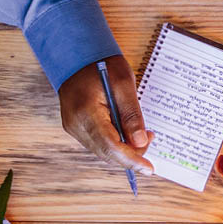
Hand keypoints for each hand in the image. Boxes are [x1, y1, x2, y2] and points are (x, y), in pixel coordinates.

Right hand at [59, 55, 154, 174]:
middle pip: (107, 153)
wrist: (77, 55)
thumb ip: (132, 114)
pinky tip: (126, 132)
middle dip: (131, 153)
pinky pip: (98, 142)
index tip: (149, 168)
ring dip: (124, 148)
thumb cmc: (101, 64)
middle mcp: (76, 124)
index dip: (131, 160)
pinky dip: (114, 142)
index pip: (111, 146)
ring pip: (102, 150)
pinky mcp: (75, 127)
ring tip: (141, 133)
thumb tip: (140, 142)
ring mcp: (73, 127)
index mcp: (86, 112)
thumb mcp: (123, 83)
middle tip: (150, 137)